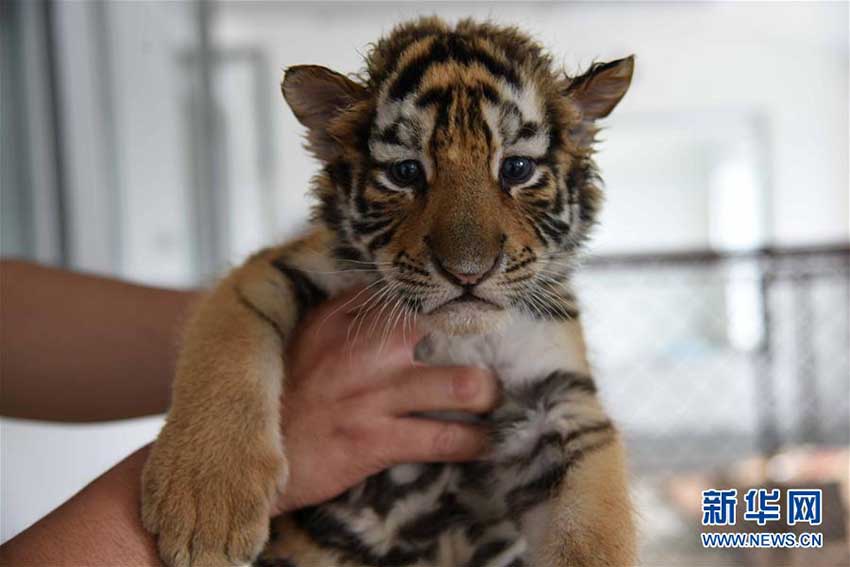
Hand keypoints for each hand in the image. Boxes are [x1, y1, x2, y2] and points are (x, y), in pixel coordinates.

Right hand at [273, 289, 499, 513]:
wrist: (242, 454)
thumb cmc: (282, 396)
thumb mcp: (302, 341)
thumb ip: (343, 314)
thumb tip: (378, 292)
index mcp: (341, 319)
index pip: (406, 292)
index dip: (446, 296)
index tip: (471, 298)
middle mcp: (362, 349)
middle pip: (445, 329)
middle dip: (479, 338)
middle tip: (500, 350)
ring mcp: (372, 395)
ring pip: (459, 385)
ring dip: (487, 394)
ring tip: (493, 399)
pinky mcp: (375, 440)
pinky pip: (443, 439)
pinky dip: (472, 442)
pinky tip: (482, 443)